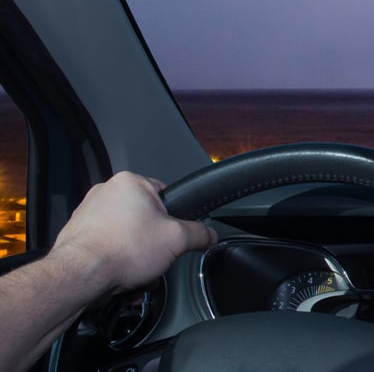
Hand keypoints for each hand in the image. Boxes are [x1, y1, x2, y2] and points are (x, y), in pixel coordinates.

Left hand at [50, 171, 216, 292]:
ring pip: (126, 236)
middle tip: (156, 258)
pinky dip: (116, 262)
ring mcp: (88, 213)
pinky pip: (107, 247)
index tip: (174, 237)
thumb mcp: (177, 239)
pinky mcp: (77, 235)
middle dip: (153, 244)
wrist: (79, 276)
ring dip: (136, 256)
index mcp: (130, 182)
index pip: (165, 195)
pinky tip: (119, 276)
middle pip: (145, 219)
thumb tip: (209, 235)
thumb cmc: (122, 250)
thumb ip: (199, 234)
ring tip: (137, 272)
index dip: (174, 220)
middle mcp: (105, 192)